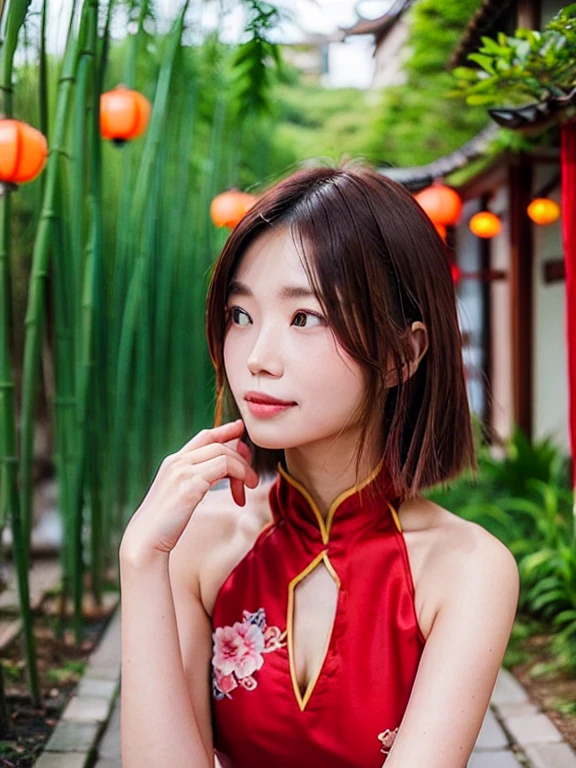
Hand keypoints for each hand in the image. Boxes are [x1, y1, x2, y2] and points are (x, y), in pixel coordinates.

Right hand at [119, 419, 258, 561]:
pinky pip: (225, 466)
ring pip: (224, 452)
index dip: (224, 430)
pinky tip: (241, 496)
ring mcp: (183, 470)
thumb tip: (215, 477)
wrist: (145, 540)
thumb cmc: (164, 525)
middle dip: (240, 452)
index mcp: (173, 462)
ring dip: (244, 468)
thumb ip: (195, 482)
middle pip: (216, 442)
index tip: (239, 429)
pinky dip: (240, 475)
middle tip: (252, 472)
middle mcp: (177, 461)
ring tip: (251, 486)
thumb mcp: (180, 496)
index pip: (204, 436)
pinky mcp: (191, 482)